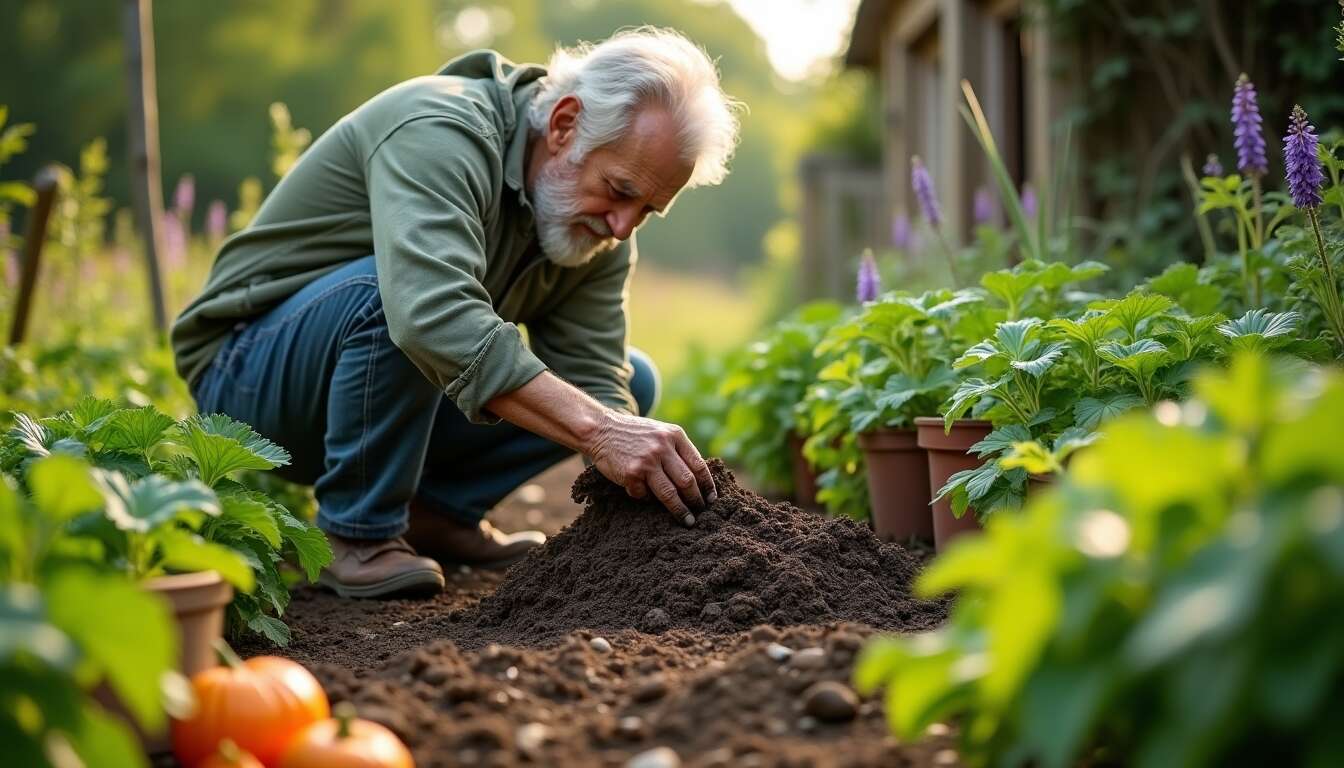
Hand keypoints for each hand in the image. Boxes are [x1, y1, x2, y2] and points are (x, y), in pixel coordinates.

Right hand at [587, 410, 717, 525]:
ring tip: (687, 520)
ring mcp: (646, 462)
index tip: (711, 499)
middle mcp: (662, 447)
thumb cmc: (635, 434)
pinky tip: (643, 494)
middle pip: (687, 481)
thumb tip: (699, 479)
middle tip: (701, 511)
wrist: (601, 429)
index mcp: (674, 435)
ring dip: (680, 510)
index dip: (707, 485)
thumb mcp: (661, 433)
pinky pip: (645, 495)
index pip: (698, 465)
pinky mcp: (631, 474)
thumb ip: (678, 450)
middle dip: (696, 500)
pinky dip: (647, 498)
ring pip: (670, 493)